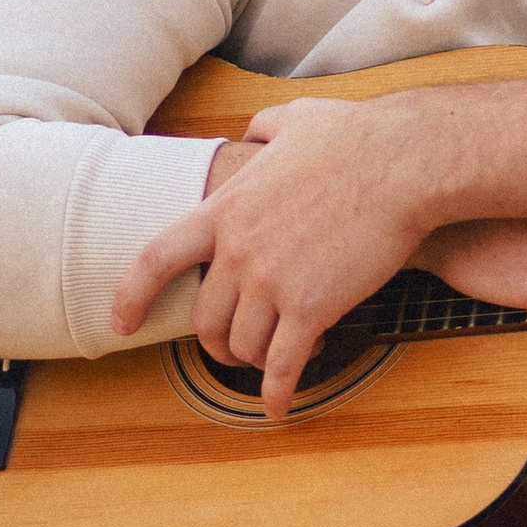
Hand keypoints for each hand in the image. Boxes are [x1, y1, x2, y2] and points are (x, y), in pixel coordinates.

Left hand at [112, 91, 444, 415]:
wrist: (404, 162)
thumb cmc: (357, 136)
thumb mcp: (294, 120)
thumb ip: (262, 130)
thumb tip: (255, 133)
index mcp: (226, 208)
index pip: (156, 259)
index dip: (132, 295)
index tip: (122, 321)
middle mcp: (238, 250)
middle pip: (205, 319)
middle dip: (216, 341)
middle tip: (233, 348)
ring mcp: (272, 282)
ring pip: (242, 346)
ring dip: (253, 361)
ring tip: (273, 361)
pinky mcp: (311, 307)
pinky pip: (282, 366)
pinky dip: (277, 393)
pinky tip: (280, 407)